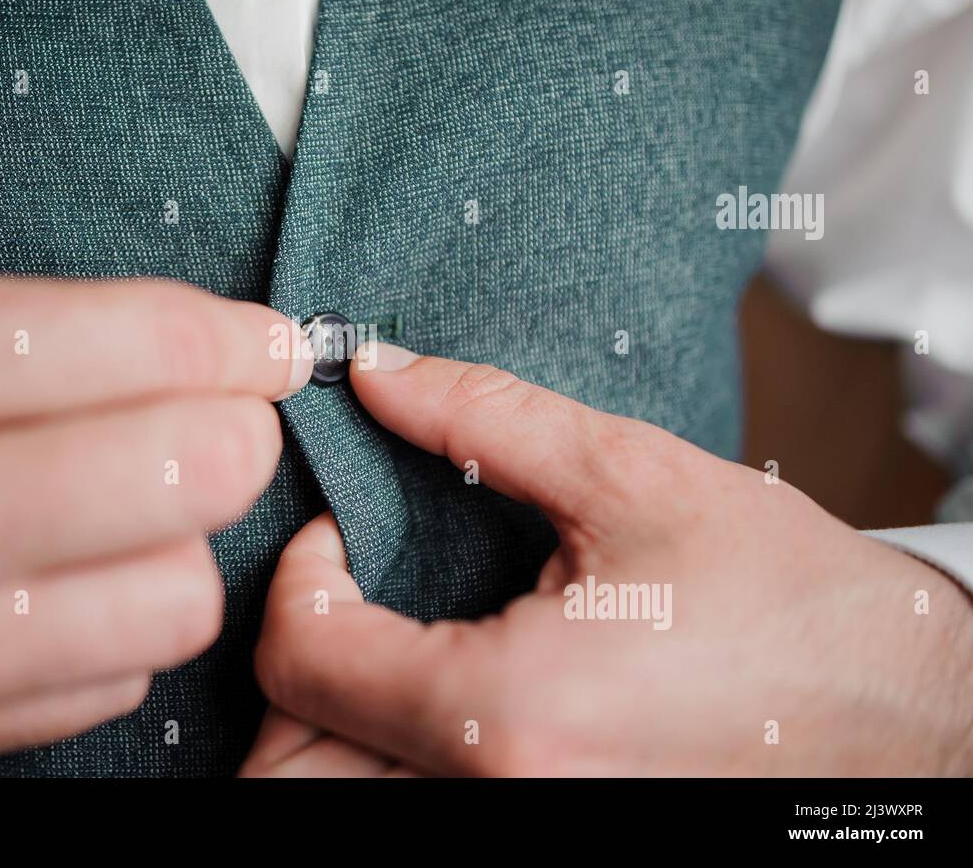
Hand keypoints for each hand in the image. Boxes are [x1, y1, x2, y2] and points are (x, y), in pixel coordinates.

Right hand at [0, 271, 310, 773]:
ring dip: (176, 549)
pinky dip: (117, 628)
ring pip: (184, 595)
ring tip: (115, 522)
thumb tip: (253, 352)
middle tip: (206, 431)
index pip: (162, 343)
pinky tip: (55, 593)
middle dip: (233, 440)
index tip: (269, 349)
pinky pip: (123, 676)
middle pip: (203, 474)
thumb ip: (71, 324)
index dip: (246, 343)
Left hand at [242, 345, 972, 776]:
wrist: (906, 715)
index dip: (297, 574)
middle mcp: (498, 802)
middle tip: (341, 594)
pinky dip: (378, 758)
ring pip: (332, 800)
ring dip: (324, 722)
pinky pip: (405, 807)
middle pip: (287, 766)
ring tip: (376, 640)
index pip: (300, 656)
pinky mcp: (548, 834)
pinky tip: (425, 688)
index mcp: (507, 716)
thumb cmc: (790, 602)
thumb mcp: (633, 480)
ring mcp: (521, 836)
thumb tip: (377, 372)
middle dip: (293, 665)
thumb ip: (482, 419)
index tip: (345, 530)